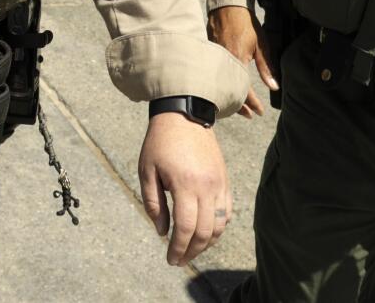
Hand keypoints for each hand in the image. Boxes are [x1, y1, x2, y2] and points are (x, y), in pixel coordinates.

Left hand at [139, 113, 231, 265]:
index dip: (178, 248)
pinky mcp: (225, 180)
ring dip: (206, 243)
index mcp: (185, 185)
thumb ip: (154, 204)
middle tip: (179, 260)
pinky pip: (227, 211)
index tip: (171, 259)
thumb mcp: (147, 171)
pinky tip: (207, 233)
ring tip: (191, 249)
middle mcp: (206, 187)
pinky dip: (219, 227)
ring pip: (219, 225)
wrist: (184, 114)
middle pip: (204, 231)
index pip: (185, 228)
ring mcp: (219, 184)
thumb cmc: (160, 143)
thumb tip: (162, 232)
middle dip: (191, 251)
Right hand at [208, 4, 274, 117]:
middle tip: (248, 115)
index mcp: (237, 60)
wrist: (227, 6)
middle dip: (239, 105)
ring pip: (221, 84)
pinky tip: (226, 87)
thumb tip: (274, 86)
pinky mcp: (209, 54)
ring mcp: (214, 58)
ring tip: (237, 106)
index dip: (252, 103)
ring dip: (229, 95)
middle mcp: (223, 62)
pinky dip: (221, 83)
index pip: (244, 89)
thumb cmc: (246, 23)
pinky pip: (215, 74)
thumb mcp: (261, 44)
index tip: (259, 112)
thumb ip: (266, 66)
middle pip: (229, 91)